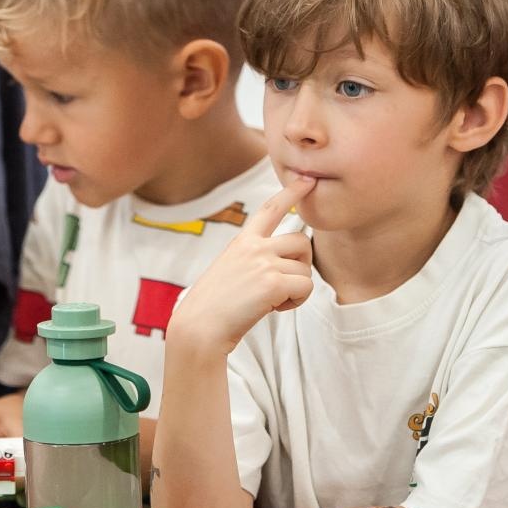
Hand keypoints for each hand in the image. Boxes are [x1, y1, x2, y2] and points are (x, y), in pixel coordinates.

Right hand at [166, 177, 316, 355]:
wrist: (200, 327)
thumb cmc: (213, 306)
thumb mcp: (230, 270)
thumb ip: (254, 260)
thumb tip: (283, 265)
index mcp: (242, 241)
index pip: (270, 209)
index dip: (291, 192)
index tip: (307, 180)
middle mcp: (254, 246)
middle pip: (301, 241)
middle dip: (301, 264)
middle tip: (282, 285)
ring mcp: (264, 263)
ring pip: (306, 268)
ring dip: (297, 288)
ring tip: (273, 301)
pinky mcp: (272, 282)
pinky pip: (306, 288)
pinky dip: (296, 302)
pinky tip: (275, 308)